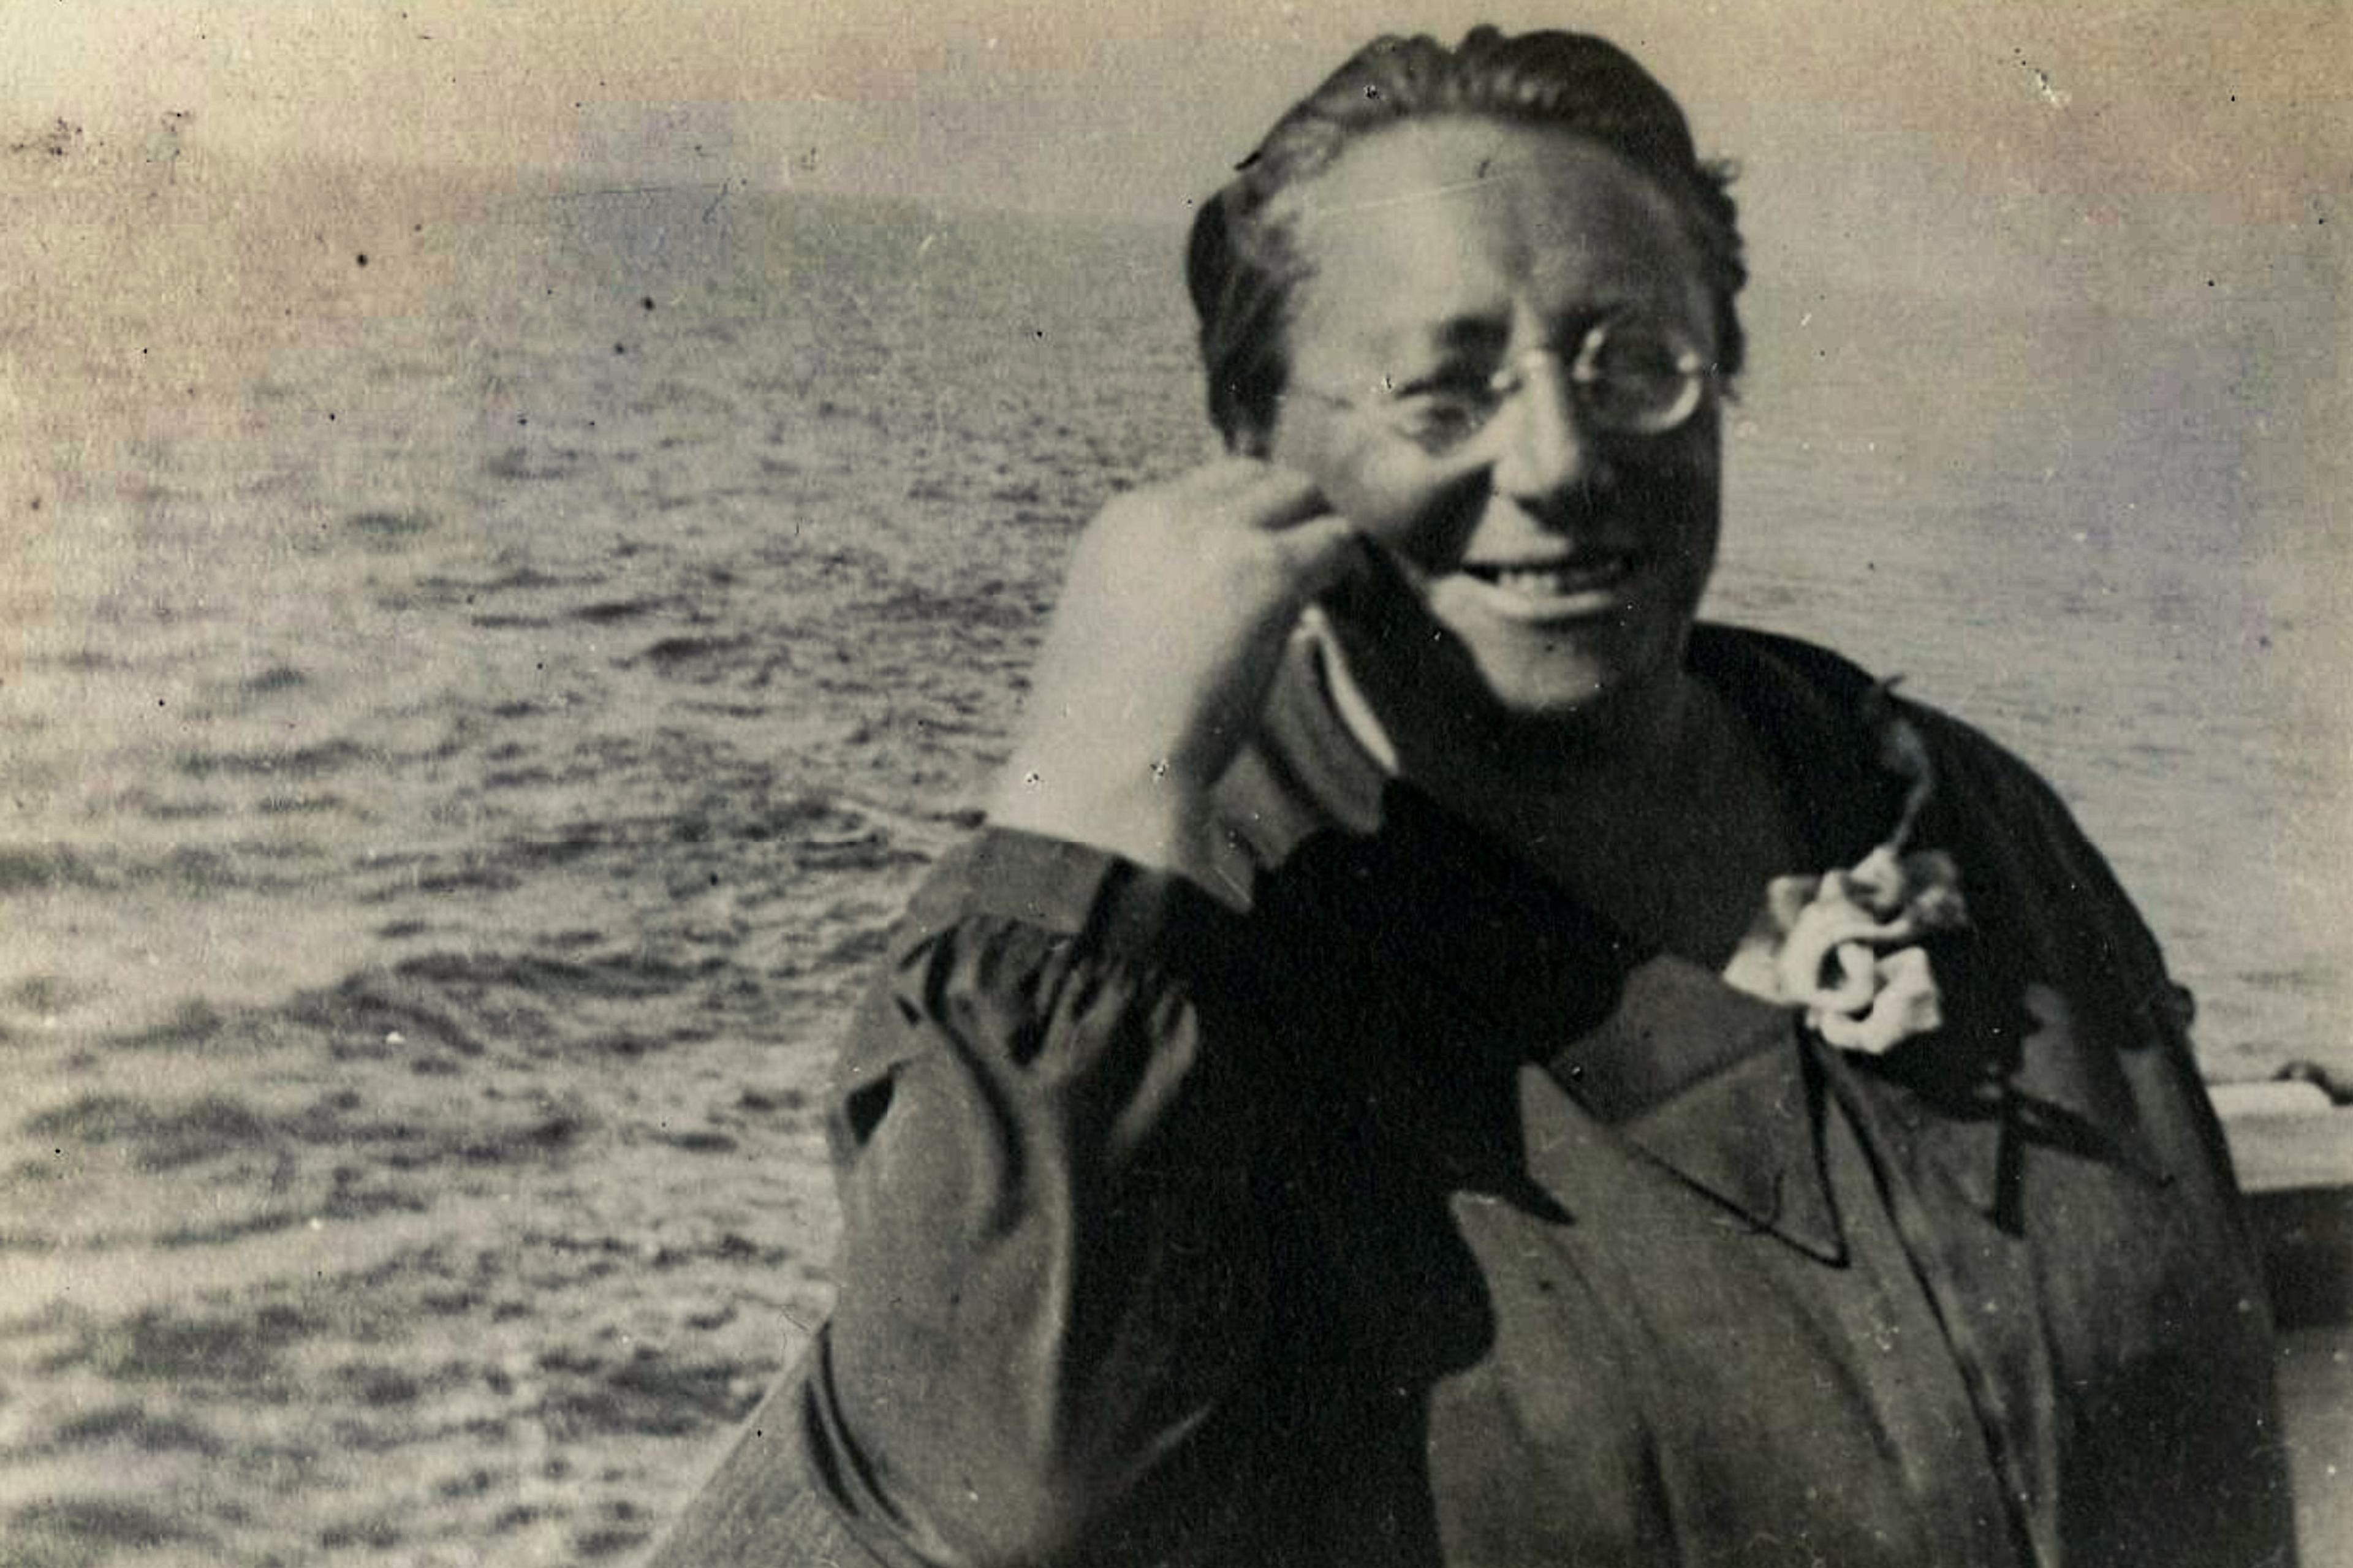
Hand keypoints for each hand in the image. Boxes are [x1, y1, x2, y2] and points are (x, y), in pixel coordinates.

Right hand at [988, 459, 1361, 892]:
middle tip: (1309, 572)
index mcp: (1122, 524)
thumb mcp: (1114, 627)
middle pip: (1256, 477)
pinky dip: (1350, 570)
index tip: (1263, 566)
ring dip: (1319, 536)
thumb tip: (1222, 599)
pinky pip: (1335, 542)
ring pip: (1301, 494)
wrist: (1102, 766)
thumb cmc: (1100, 727)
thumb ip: (1158, 589)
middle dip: (1287, 516)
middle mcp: (1166, 513)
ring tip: (1332, 590)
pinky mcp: (1266, 571)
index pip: (1205, 488)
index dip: (1245, 522)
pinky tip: (1348, 608)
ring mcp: (1218, 537)